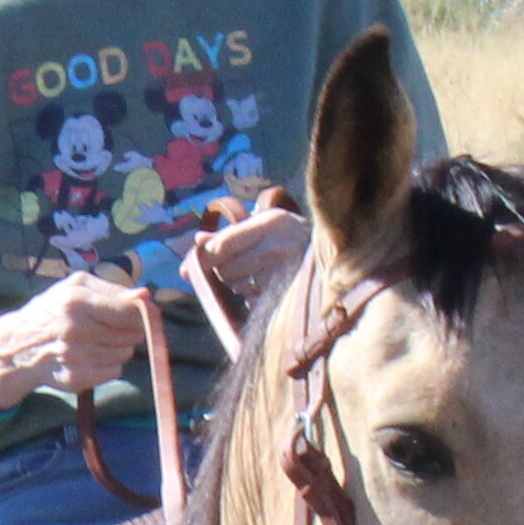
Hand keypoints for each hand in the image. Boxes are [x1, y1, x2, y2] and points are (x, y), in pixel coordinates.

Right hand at [0, 273, 167, 409]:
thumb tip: (146, 295)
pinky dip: (109, 364)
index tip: (141, 311)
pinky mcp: (79, 378)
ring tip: (98, 340)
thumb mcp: (75, 287)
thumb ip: (112, 289)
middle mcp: (76, 330)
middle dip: (128, 329)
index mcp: (77, 302)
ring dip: (119, 347)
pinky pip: (115, 371)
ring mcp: (77, 357)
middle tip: (111, 326)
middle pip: (131, 333)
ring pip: (126, 353)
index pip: (129, 310)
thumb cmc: (51, 311)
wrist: (17, 347)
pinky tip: (92, 356)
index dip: (141, 312)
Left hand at [190, 188, 311, 317]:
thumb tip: (197, 241)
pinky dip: (251, 297)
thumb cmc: (289, 237)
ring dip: (237, 285)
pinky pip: (252, 301)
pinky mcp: (288, 295)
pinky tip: (266, 285)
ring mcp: (286, 274)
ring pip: (238, 287)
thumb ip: (230, 234)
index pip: (223, 245)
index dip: (201, 259)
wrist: (337, 255)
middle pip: (226, 270)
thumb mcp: (263, 226)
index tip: (186, 270)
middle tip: (238, 266)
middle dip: (222, 272)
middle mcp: (279, 247)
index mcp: (271, 223)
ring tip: (256, 273)